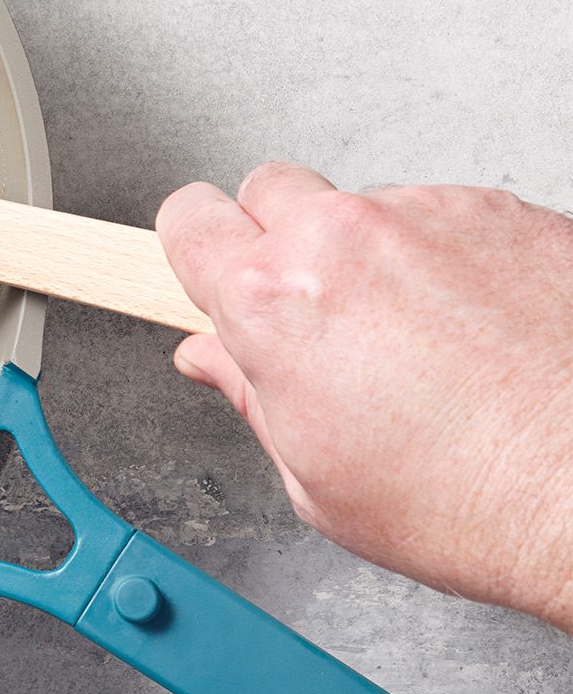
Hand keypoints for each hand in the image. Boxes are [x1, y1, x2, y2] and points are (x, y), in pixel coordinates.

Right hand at [157, 163, 572, 630]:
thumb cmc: (478, 504)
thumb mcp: (318, 482)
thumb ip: (251, 398)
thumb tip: (214, 360)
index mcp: (274, 303)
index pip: (187, 220)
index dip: (196, 251)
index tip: (211, 272)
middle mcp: (345, 238)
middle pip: (267, 189)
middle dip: (275, 241)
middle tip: (313, 311)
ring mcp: (431, 214)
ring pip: (364, 207)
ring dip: (371, 255)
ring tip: (419, 342)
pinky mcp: (506, 210)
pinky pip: (446, 216)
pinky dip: (449, 260)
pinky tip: (477, 331)